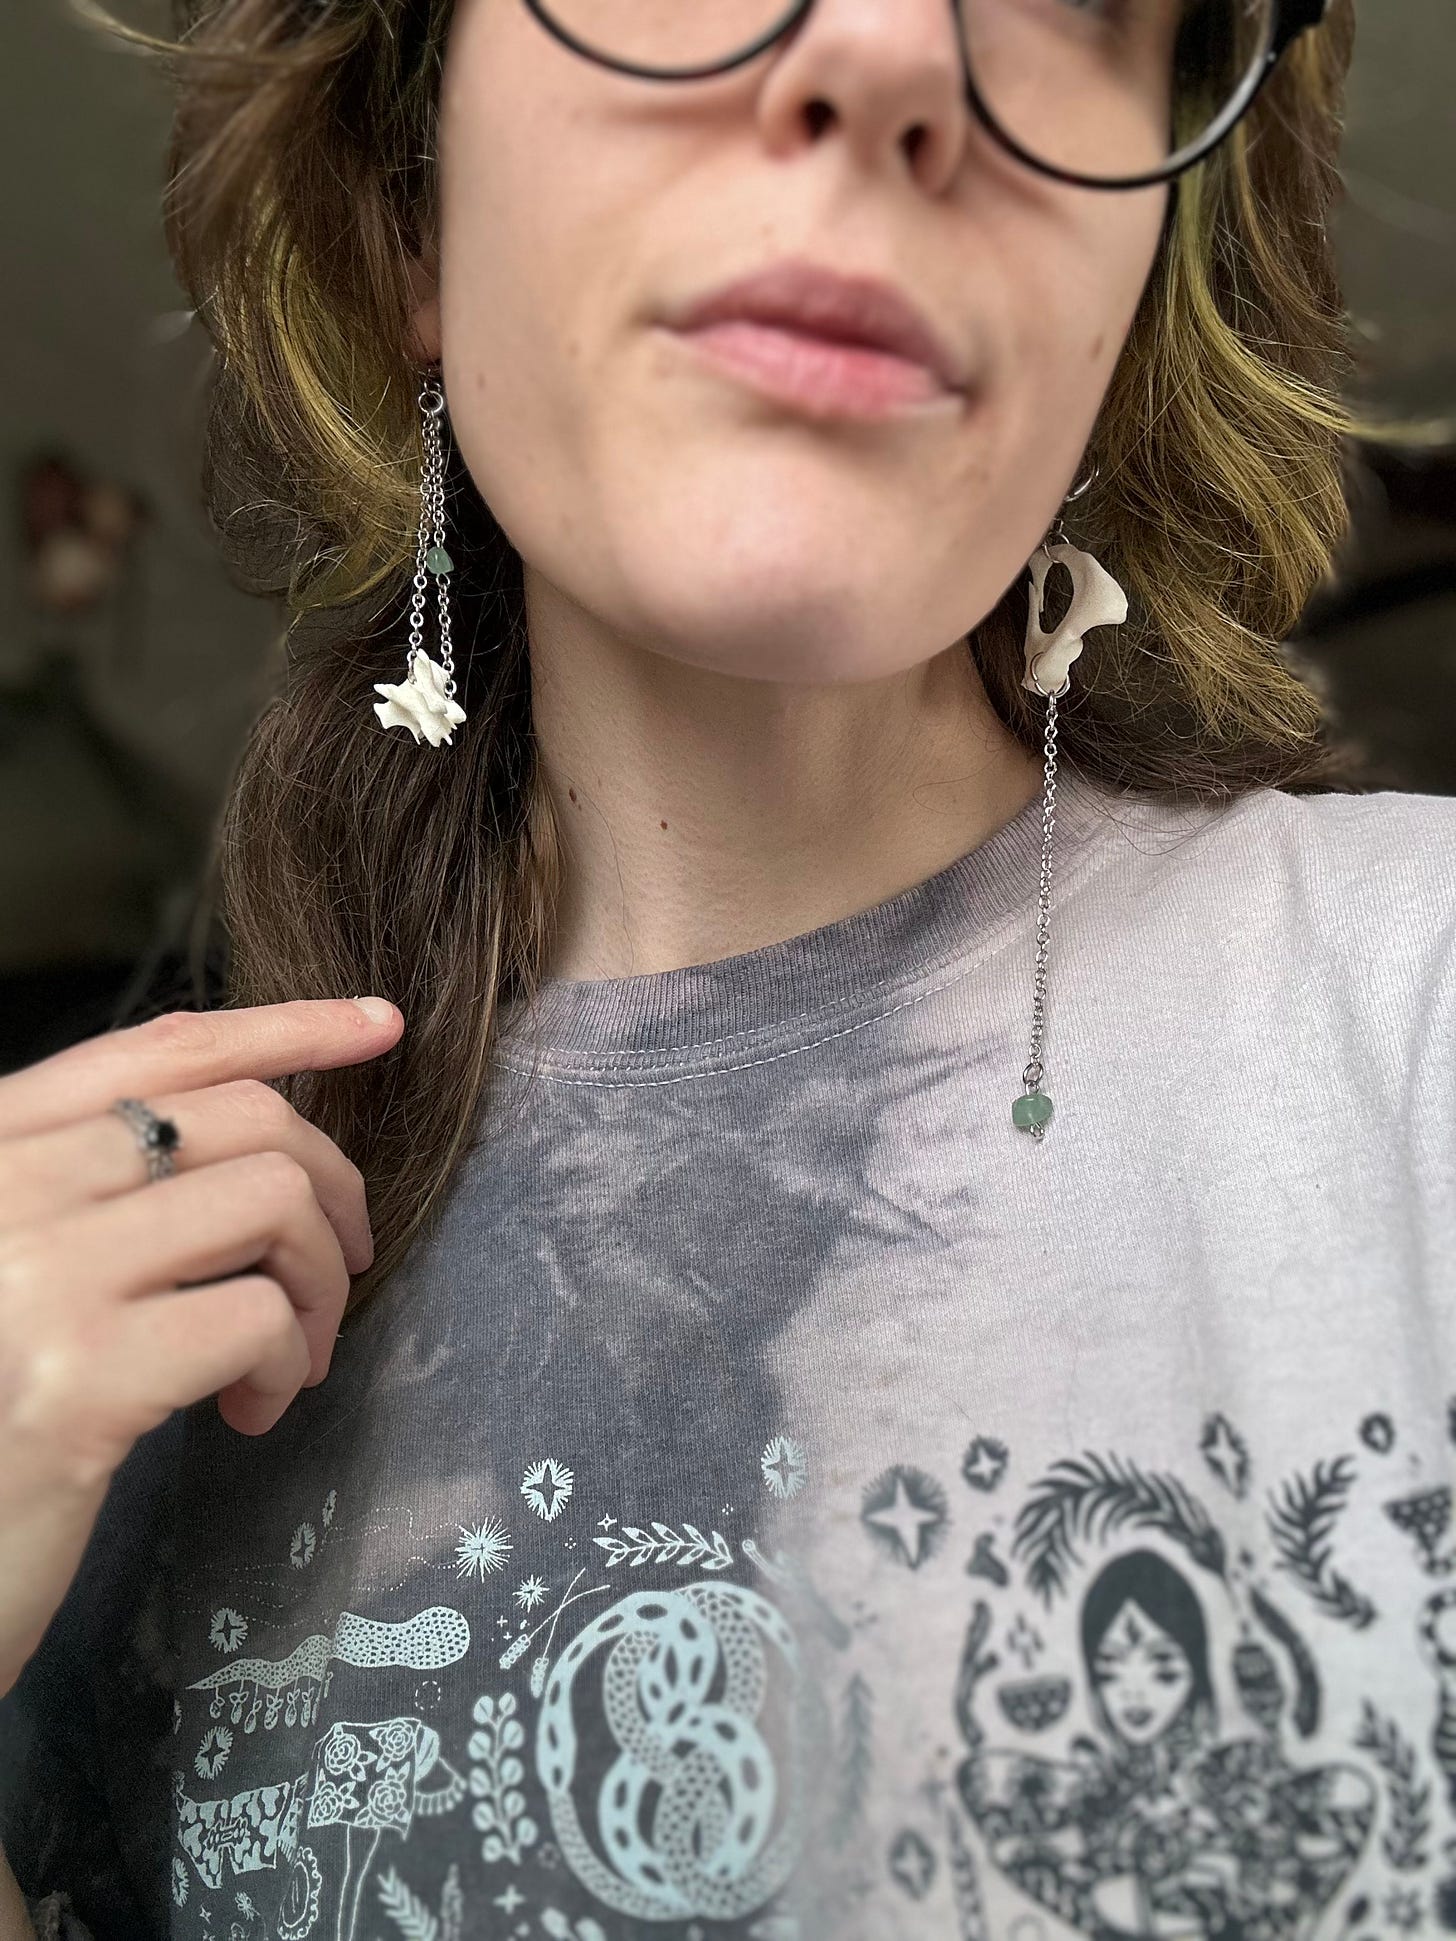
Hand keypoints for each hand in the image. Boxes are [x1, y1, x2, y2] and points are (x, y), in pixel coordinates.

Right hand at [0, 997, 402, 1697]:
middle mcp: (5, 1185)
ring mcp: (38, 1275)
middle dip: (333, 1189)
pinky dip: (287, 1366)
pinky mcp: (80, 1379)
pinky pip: (260, 1318)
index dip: (288, 1024)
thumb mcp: (27, 1267)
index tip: (383, 1026)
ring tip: (292, 1360)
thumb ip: (106, 1192)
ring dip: (322, 1285)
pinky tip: (249, 1415)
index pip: (158, 1049)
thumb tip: (267, 1141)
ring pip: (272, 1201)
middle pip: (244, 1119)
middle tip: (342, 1269)